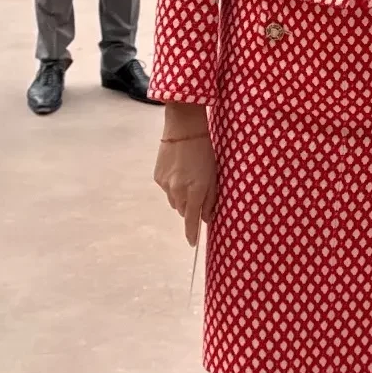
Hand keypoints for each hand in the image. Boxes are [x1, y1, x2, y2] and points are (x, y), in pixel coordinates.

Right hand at [154, 106, 218, 244]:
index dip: (192, 234)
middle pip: (183, 211)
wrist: (184, 128)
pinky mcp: (157, 177)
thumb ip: (210, 199)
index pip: (192, 220)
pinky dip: (172, 185)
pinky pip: (166, 189)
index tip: (192, 244)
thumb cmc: (205, 151)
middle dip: (190, 207)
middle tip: (196, 191)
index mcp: (195, 192)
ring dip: (181, 195)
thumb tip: (206, 217)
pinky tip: (178, 170)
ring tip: (188, 177)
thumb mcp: (214, 175)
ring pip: (174, 200)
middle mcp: (178, 191)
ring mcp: (166, 185)